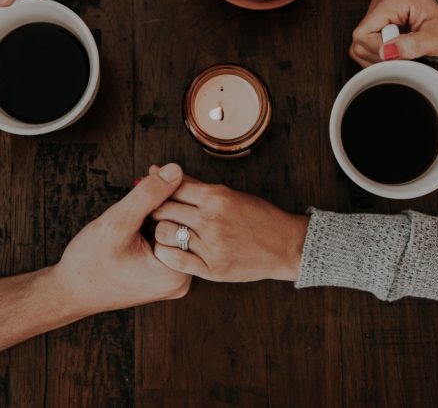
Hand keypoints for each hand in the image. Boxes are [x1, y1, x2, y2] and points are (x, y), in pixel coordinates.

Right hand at [49, 163, 191, 316]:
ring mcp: (173, 279)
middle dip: (164, 201)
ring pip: (174, 231)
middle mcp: (181, 280)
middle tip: (145, 184)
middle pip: (183, 225)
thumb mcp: (118, 222)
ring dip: (157, 212)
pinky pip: (165, 241)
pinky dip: (153, 225)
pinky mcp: (163, 276)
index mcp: (177, 273)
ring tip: (136, 206)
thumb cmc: (89, 262)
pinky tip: (136, 220)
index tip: (152, 174)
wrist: (70, 292)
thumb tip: (176, 170)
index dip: (169, 191)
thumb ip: (148, 195)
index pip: (187, 218)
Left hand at [150, 171, 309, 282]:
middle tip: (154, 215)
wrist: (284, 245)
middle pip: (163, 209)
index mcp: (216, 196)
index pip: (171, 188)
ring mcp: (212, 245)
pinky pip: (174, 260)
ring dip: (159, 232)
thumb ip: (192, 184)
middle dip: (154, 211)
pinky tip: (171, 250)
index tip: (153, 196)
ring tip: (165, 233)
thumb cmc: (257, 216)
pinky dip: (166, 254)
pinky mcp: (212, 268)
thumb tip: (158, 169)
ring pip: (164, 234)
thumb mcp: (228, 194)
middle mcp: (212, 219)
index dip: (156, 191)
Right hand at [349, 0, 437, 66]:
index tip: (402, 55)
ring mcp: (376, 7)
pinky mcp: (376, 17)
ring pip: (359, 44)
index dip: (380, 52)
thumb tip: (386, 52)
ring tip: (402, 51)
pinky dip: (378, 52)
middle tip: (405, 54)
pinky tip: (396, 49)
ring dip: (379, 56)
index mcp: (392, 0)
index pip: (364, 34)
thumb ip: (414, 45)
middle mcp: (380, 0)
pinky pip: (365, 42)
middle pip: (359, 40)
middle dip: (380, 56)